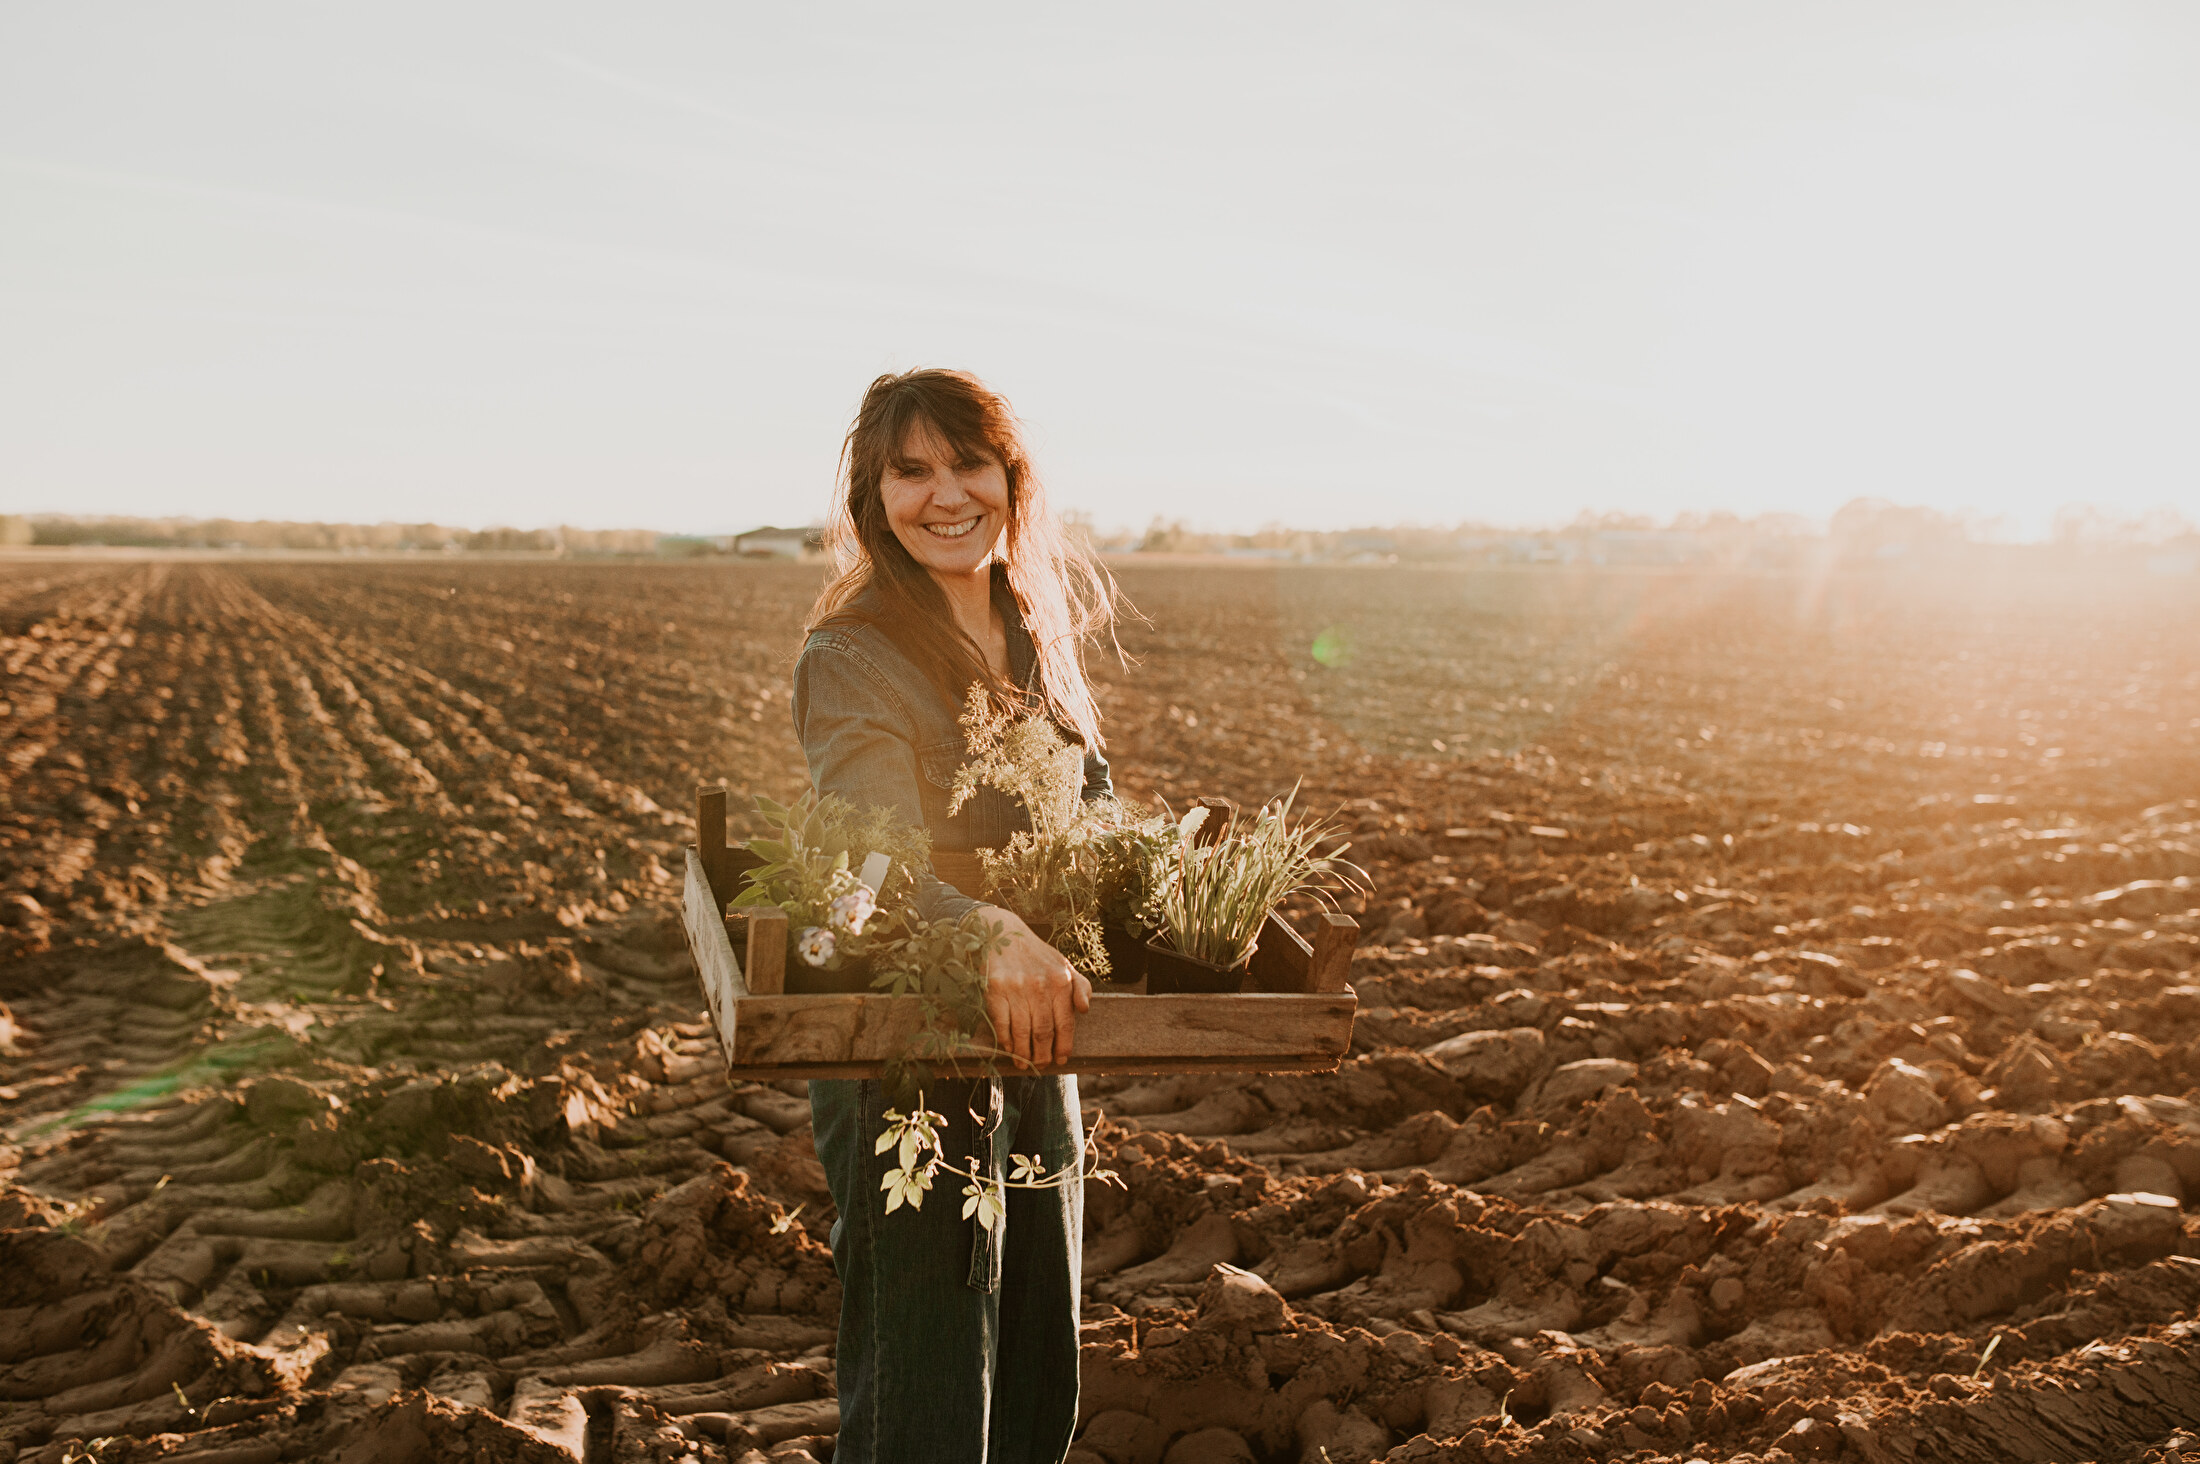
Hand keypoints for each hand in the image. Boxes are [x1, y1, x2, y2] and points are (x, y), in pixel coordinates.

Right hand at [976, 907, 1090, 1069]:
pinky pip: (1002, 1023)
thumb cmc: (1036, 954)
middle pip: (1044, 1032)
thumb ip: (1079, 986)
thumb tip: (1085, 1010)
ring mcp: (1017, 988)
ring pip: (1023, 1032)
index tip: (1061, 1060)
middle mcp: (1041, 986)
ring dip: (1023, 1053)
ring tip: (1024, 1064)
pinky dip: (1006, 1040)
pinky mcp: (995, 990)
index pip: (1066, 1023)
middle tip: (1042, 1065)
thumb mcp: (1063, 964)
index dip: (1064, 1046)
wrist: (1002, 932)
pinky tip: (1009, 1048)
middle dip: (1043, 1054)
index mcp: (1061, 981)